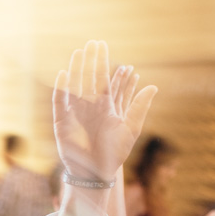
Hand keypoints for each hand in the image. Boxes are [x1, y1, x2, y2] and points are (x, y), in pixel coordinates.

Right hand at [52, 41, 156, 184]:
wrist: (95, 173)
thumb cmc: (114, 154)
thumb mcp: (130, 129)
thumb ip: (139, 107)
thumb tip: (154, 86)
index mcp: (105, 106)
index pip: (105, 80)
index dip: (105, 64)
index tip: (105, 47)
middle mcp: (90, 106)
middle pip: (89, 78)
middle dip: (92, 61)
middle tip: (94, 42)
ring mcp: (75, 113)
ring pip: (75, 86)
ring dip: (77, 69)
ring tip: (79, 52)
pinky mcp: (62, 122)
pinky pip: (60, 102)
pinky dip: (61, 89)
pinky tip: (63, 74)